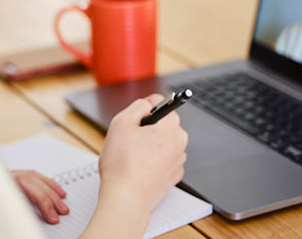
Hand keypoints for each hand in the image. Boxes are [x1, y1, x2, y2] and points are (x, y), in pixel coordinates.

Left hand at [11, 170, 68, 223]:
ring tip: (62, 207)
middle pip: (38, 187)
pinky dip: (51, 186)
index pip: (32, 193)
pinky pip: (40, 178)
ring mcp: (18, 173)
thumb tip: (27, 220)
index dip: (44, 206)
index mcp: (7, 182)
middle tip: (60, 215)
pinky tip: (59, 193)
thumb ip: (14, 209)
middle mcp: (13, 175)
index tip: (52, 218)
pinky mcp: (21, 174)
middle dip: (51, 202)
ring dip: (54, 195)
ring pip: (41, 181)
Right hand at [98, 94, 187, 216]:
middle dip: (148, 129)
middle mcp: (180, 143)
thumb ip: (138, 106)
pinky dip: (153, 161)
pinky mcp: (173, 176)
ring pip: (163, 143)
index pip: (164, 105)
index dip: (146, 110)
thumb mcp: (122, 122)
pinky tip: (139, 167)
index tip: (137, 120)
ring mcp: (178, 161)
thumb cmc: (121, 164)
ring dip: (150, 145)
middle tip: (131, 140)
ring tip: (133, 156)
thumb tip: (148, 103)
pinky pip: (163, 159)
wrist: (126, 198)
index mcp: (171, 127)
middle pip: (164, 125)